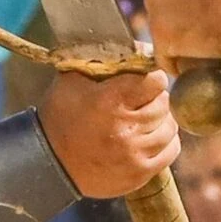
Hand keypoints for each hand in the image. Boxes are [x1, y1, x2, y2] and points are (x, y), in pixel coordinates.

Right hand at [40, 66, 178, 199]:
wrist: (50, 163)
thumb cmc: (61, 115)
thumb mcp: (71, 79)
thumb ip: (101, 60)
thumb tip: (139, 48)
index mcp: (109, 101)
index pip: (155, 81)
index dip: (152, 78)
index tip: (146, 81)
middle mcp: (124, 128)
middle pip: (164, 104)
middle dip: (155, 99)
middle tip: (143, 100)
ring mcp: (133, 154)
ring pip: (169, 127)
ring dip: (161, 120)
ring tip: (145, 119)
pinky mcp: (139, 173)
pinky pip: (171, 151)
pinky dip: (165, 142)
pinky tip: (149, 137)